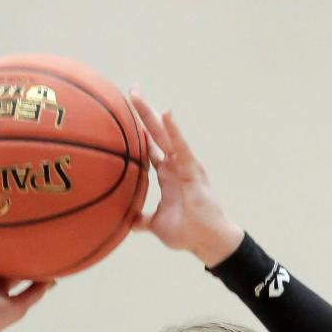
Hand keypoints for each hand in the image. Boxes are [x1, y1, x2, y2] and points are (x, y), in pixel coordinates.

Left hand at [128, 89, 242, 267]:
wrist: (206, 242)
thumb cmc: (188, 233)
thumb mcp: (157, 225)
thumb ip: (143, 220)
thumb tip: (129, 222)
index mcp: (167, 175)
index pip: (150, 146)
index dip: (138, 130)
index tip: (125, 113)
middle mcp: (175, 165)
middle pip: (156, 133)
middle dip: (143, 112)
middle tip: (131, 89)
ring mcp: (184, 166)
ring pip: (165, 134)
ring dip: (152, 115)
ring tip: (137, 95)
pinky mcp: (193, 171)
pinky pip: (182, 148)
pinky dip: (174, 132)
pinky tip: (166, 115)